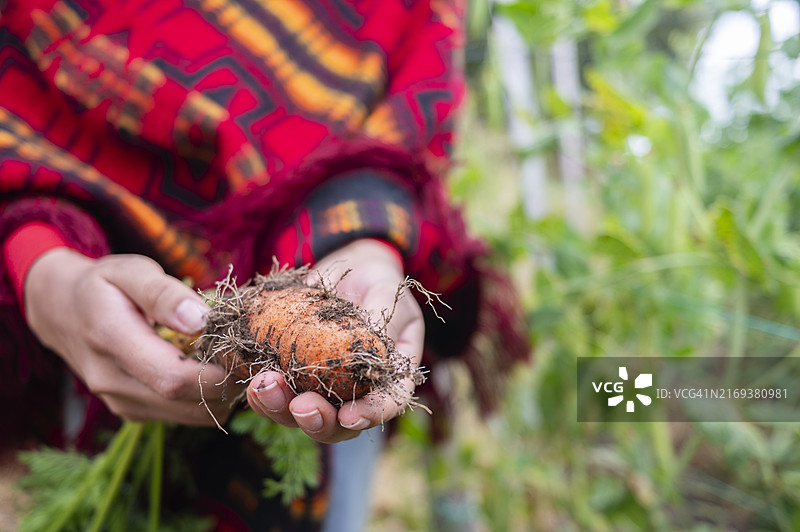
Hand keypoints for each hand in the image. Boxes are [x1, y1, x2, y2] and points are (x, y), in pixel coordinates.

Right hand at [25, 249, 238, 425]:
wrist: (61, 311)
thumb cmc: (104, 284)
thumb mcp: (132, 271)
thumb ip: (165, 294)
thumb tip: (201, 321)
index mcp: (111, 340)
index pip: (172, 377)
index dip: (217, 373)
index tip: (246, 353)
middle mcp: (111, 381)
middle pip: (185, 402)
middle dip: (228, 383)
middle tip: (251, 355)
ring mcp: (120, 402)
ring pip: (189, 415)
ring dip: (221, 394)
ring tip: (234, 360)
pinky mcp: (132, 412)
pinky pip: (181, 415)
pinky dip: (206, 399)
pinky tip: (212, 370)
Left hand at [245, 239, 424, 442]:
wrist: (347, 269)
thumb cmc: (376, 280)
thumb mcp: (386, 290)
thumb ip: (382, 315)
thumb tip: (373, 342)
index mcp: (388, 377)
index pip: (386, 405)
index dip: (370, 415)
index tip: (350, 416)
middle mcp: (355, 392)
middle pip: (339, 424)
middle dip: (318, 421)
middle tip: (301, 407)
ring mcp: (322, 388)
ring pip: (301, 414)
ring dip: (281, 408)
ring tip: (264, 387)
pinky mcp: (292, 375)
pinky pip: (277, 393)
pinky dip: (262, 392)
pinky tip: (251, 380)